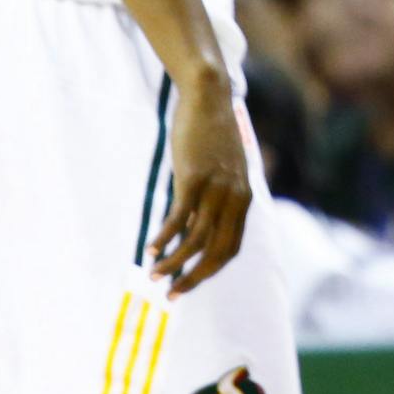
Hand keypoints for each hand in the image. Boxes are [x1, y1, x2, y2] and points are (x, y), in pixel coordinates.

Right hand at [150, 77, 252, 299]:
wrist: (210, 97)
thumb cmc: (212, 135)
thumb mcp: (223, 170)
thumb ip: (216, 197)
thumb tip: (198, 223)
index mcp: (243, 198)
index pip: (231, 247)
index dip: (210, 270)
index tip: (189, 285)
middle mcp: (234, 196)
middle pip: (217, 250)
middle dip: (194, 277)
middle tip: (171, 295)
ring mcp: (216, 187)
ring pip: (197, 238)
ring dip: (173, 262)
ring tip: (153, 276)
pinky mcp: (195, 177)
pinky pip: (179, 216)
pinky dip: (165, 237)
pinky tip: (150, 249)